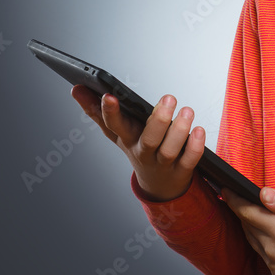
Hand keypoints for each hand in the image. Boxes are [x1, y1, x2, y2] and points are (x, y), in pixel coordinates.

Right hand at [71, 85, 205, 201]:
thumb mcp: (117, 132)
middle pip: (148, 140)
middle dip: (158, 120)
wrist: (159, 186)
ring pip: (170, 150)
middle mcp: (143, 152)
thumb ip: (95, 111)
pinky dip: (195, 146)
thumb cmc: (137, 147)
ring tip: (187, 111)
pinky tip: (199, 130)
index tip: (109, 95)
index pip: (114, 126)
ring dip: (179, 130)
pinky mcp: (181, 171)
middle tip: (169, 98)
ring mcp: (163, 164)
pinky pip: (189, 160)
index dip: (110, 112)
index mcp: (126, 139)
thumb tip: (75, 89)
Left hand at [221, 186, 274, 274]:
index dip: (234, 200)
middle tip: (235, 197)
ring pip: (252, 240)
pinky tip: (263, 231)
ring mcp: (274, 264)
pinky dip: (258, 240)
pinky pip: (261, 253)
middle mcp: (273, 250)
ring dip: (248, 225)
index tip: (225, 189)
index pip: (248, 213)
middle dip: (241, 211)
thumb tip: (262, 194)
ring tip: (248, 212)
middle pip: (248, 226)